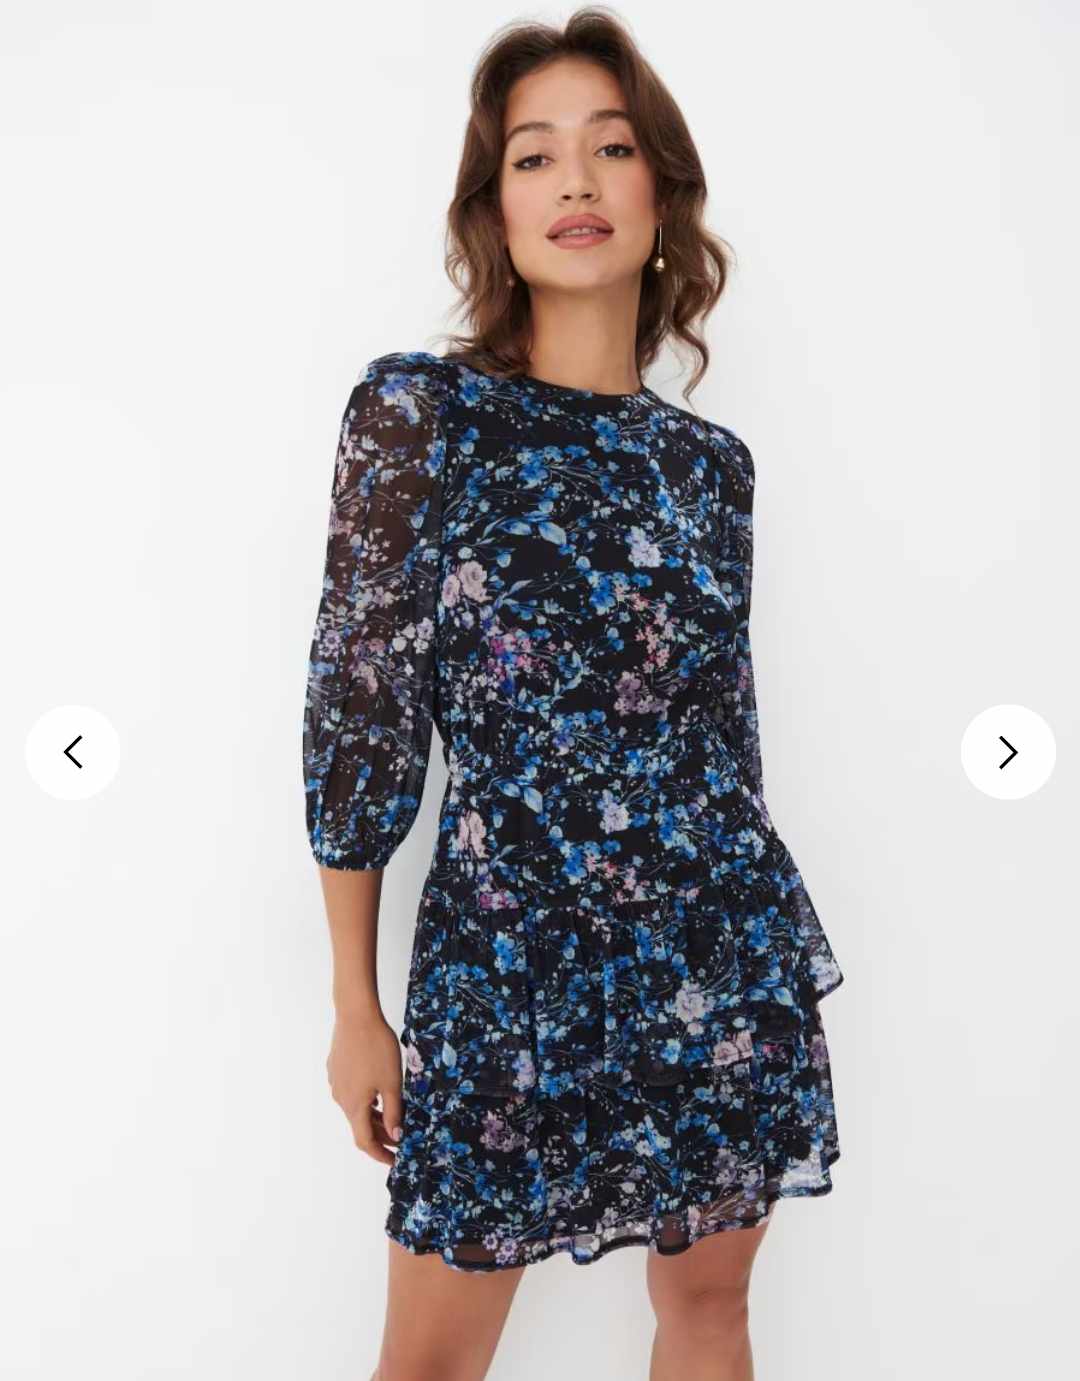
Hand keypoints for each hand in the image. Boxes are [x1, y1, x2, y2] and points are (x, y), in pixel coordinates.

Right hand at [326, 1010, 403, 1165]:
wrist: (356, 1015)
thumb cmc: (377, 1047)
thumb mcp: (392, 1083)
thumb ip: (394, 1112)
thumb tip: (395, 1136)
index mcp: (354, 1105)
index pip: (365, 1141)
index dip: (380, 1154)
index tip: (394, 1161)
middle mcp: (341, 1098)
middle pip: (360, 1126)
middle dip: (380, 1136)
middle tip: (400, 1139)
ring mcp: (336, 1083)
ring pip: (356, 1109)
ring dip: (374, 1117)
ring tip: (393, 1116)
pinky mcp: (336, 1070)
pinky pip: (352, 1093)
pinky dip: (366, 1100)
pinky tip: (379, 1092)